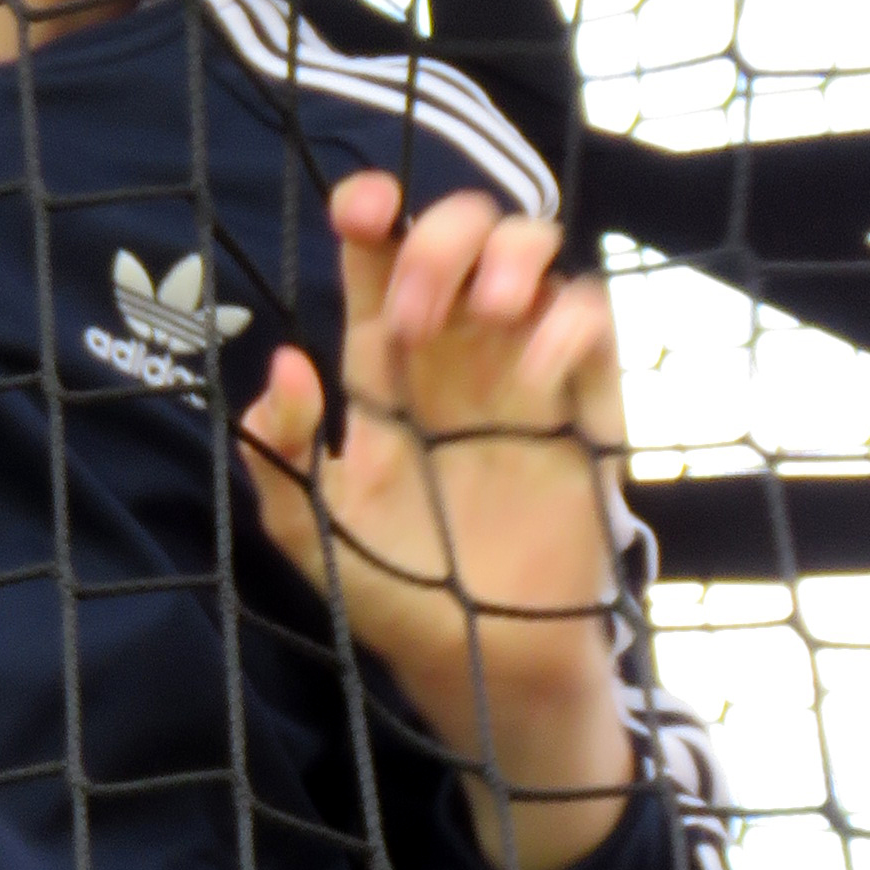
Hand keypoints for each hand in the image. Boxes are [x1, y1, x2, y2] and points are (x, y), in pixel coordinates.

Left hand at [239, 173, 633, 869]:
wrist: (482, 659)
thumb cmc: (393, 592)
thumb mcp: (310, 532)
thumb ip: (278, 453)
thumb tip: (286, 363)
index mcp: (384, 365)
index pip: (377, 255)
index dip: (371, 210)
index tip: (361, 211)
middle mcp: (455, 349)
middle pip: (458, 231)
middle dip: (436, 242)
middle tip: (414, 318)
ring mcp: (524, 367)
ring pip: (534, 248)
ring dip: (510, 255)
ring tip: (486, 315)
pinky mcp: (585, 403)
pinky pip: (591, 318)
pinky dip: (568, 322)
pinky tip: (534, 374)